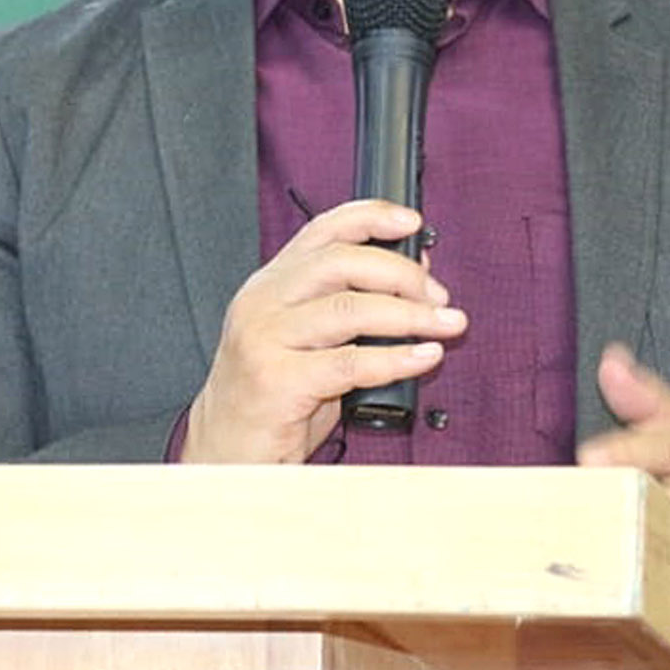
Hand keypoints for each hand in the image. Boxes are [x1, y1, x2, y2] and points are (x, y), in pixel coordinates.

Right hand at [182, 200, 466, 462]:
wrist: (222, 451)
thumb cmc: (274, 396)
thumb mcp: (312, 340)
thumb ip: (353, 303)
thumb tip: (416, 271)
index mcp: (271, 283)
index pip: (323, 231)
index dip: (371, 217)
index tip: (412, 221)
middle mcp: (263, 302)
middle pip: (341, 263)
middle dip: (401, 274)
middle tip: (439, 295)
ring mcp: (264, 338)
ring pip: (350, 309)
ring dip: (410, 316)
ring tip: (447, 324)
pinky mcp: (275, 380)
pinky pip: (350, 363)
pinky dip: (397, 358)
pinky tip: (424, 357)